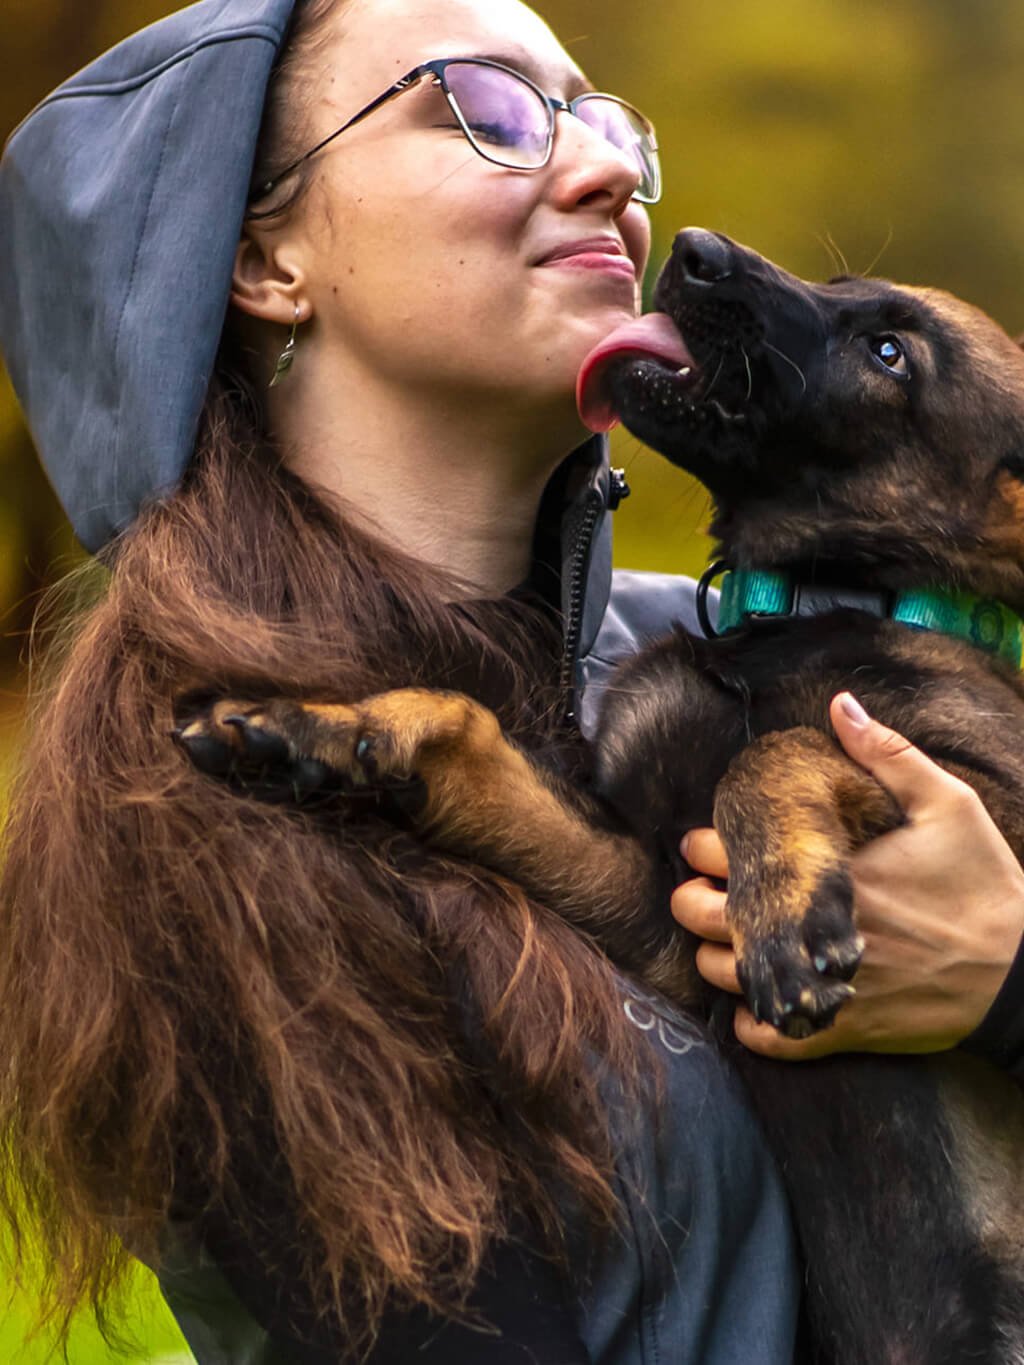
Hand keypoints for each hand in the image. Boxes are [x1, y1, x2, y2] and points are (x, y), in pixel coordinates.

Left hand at [670, 693, 1023, 1058]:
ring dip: (715, 956)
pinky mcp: (844, 1029)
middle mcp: (817, 928)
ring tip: (721, 938)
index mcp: (832, 871)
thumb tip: (840, 705)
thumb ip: (887, 755)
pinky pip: (769, 1036)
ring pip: (728, 976)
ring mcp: (827, 982)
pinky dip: (750, 1021)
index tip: (702, 842)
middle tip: (698, 889)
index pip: (731, 855)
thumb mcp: (948, 806)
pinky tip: (756, 997)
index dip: (706, 846)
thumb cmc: (983, 883)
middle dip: (692, 900)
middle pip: (710, 918)